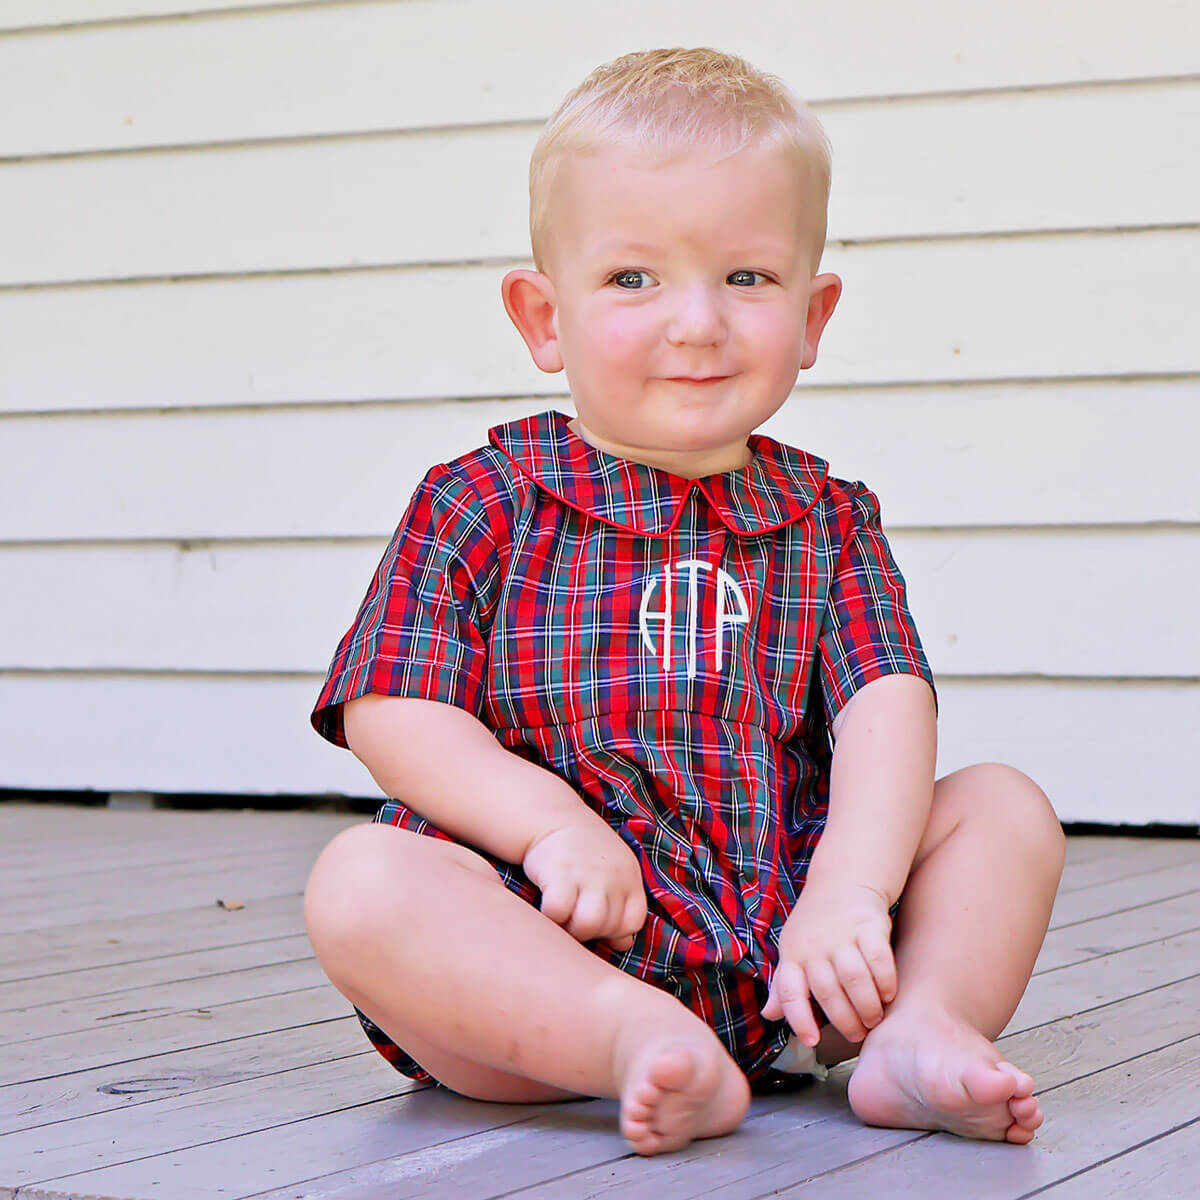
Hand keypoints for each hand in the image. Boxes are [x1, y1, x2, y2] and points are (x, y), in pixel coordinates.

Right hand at [522, 817, 647, 951]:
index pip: (633, 922)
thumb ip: (621, 906)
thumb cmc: (584, 852)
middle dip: (589, 931)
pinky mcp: (560, 873)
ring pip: (587, 924)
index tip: (598, 921)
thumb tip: (623, 944)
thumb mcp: (613, 872)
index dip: (615, 931)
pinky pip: (558, 911)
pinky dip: (550, 916)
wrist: (554, 817)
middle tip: (574, 916)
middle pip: (608, 927)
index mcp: (630, 876)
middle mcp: (614, 875)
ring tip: (563, 916)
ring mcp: (588, 874)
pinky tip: (546, 904)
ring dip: (571, 928)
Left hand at [761, 879, 897, 1046]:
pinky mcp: (869, 926)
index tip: (811, 1041)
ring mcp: (842, 935)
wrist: (842, 880)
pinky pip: (879, 960)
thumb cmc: (815, 925)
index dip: (798, 1019)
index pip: (789, 991)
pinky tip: (888, 994)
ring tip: (874, 1019)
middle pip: (827, 992)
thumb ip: (784, 984)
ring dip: (867, 1006)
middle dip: (845, 1021)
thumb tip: (768, 1015)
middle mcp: (815, 946)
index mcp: (793, 954)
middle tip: (857, 1034)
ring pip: (854, 979)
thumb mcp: (793, 949)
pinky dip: (886, 982)